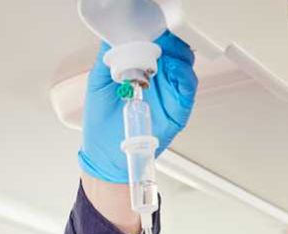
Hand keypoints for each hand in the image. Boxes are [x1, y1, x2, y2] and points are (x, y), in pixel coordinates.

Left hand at [77, 32, 196, 183]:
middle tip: (160, 34)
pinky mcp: (178, 108)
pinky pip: (188, 86)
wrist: (106, 155)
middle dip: (169, 38)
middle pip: (173, 48)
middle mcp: (158, 77)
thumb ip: (108, 56)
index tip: (150, 24)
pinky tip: (174, 70)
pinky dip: (184, 74)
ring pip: (184, 63)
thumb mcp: (98, 81)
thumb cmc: (101, 122)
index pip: (153, 41)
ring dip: (178, 53)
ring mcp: (170, 91)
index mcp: (139, 67)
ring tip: (166, 50)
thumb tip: (114, 32)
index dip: (153, 31)